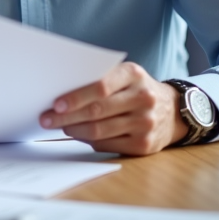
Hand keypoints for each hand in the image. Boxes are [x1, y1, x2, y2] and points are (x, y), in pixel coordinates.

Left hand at [39, 62, 186, 155]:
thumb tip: (62, 96)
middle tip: (46, 119)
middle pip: (97, 111)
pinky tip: (78, 134)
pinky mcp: (144, 145)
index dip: (76, 97)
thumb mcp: (125, 76)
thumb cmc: (136, 90)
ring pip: (100, 130)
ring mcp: (146, 123)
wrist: (173, 110)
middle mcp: (143, 98)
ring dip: (74, 130)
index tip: (55, 104)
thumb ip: (99, 79)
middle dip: (67, 116)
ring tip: (59, 126)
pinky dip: (88, 141)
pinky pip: (108, 145)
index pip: (101, 86)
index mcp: (134, 74)